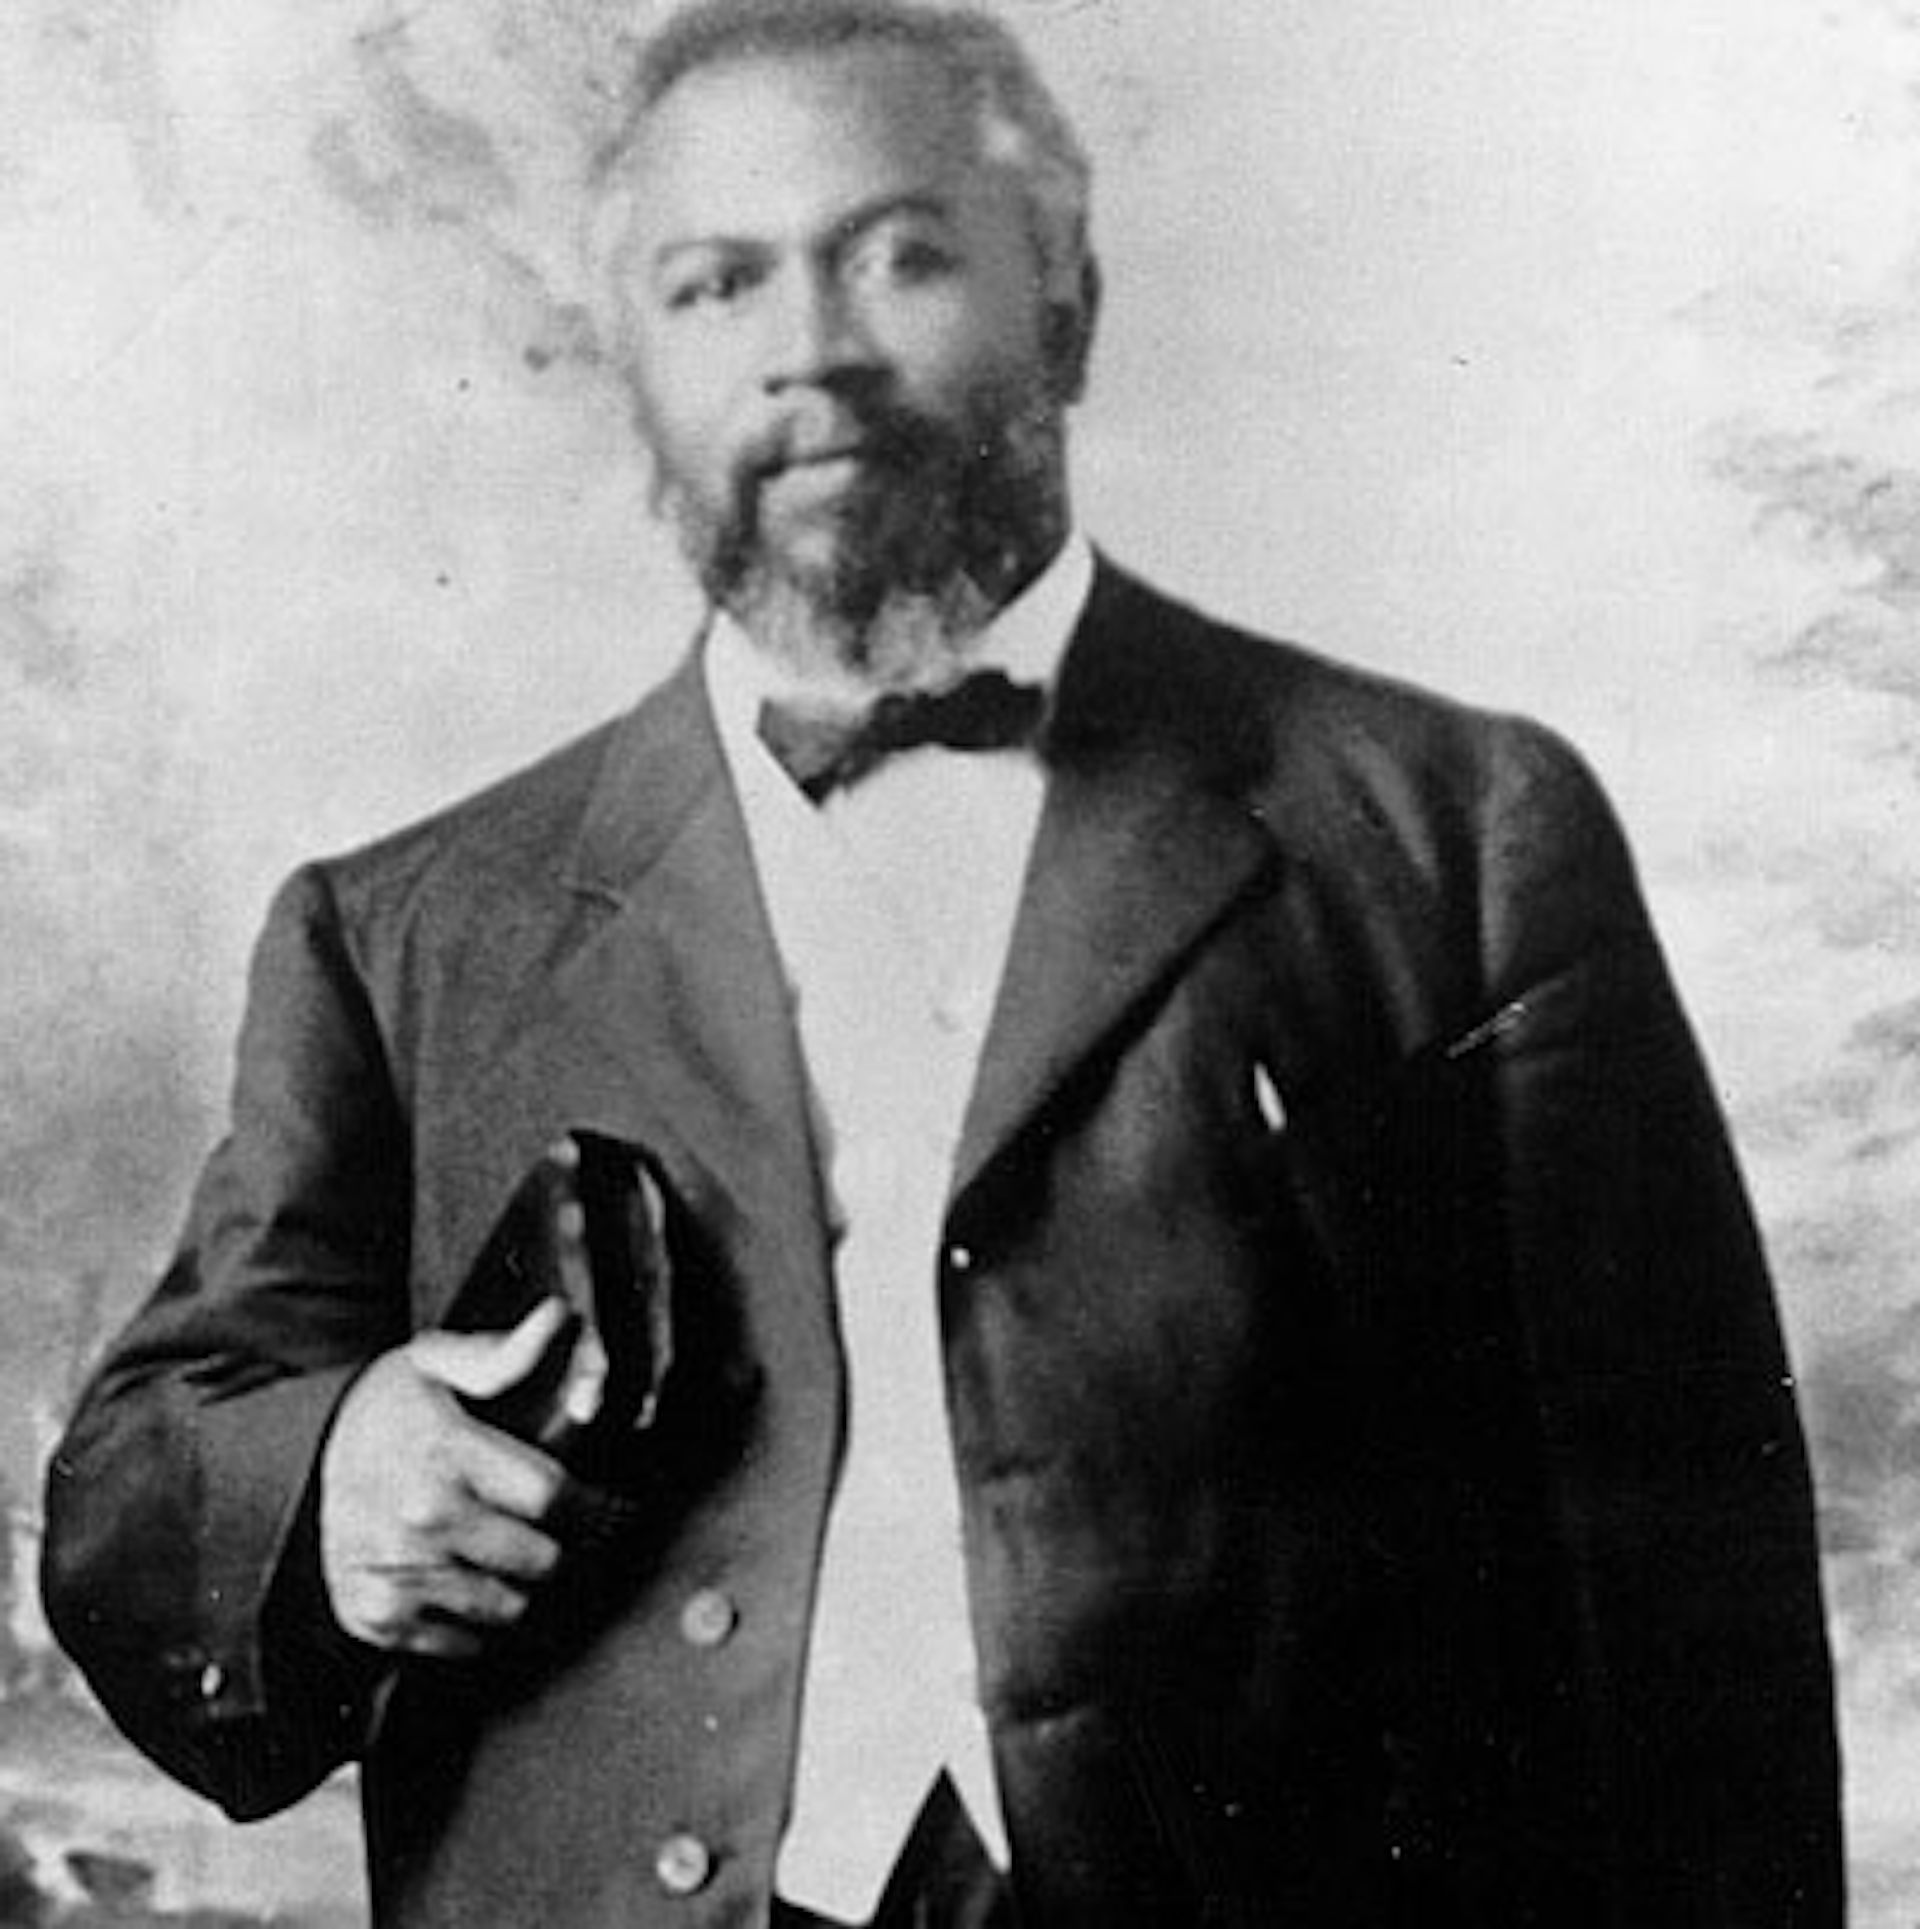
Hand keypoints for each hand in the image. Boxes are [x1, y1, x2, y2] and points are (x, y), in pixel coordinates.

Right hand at [320, 1300, 572, 1658]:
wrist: (292, 1459)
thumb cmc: (383, 1407)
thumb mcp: (437, 1361)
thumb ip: (507, 1353)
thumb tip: (559, 1317)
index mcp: (445, 1452)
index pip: (554, 1498)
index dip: (592, 1505)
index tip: (601, 1504)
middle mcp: (420, 1519)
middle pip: (541, 1561)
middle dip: (560, 1544)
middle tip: (553, 1529)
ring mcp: (395, 1574)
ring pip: (510, 1609)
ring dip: (522, 1585)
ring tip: (510, 1552)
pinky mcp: (375, 1616)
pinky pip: (463, 1644)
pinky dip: (477, 1622)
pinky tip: (468, 1579)